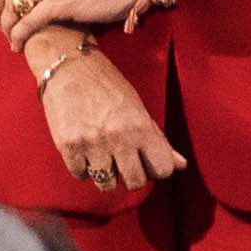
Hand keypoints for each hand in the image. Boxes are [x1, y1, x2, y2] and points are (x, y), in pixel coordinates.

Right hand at [37, 49, 187, 194]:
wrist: (69, 66)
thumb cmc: (107, 85)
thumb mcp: (137, 107)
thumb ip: (158, 139)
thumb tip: (181, 165)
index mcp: (140, 127)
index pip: (163, 170)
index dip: (156, 169)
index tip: (146, 161)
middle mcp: (118, 138)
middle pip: (135, 183)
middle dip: (131, 176)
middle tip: (122, 162)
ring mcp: (92, 144)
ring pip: (107, 185)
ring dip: (105, 174)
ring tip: (101, 155)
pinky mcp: (68, 146)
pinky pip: (80, 175)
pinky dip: (82, 167)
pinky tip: (83, 150)